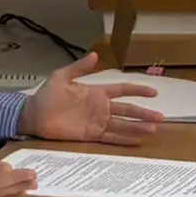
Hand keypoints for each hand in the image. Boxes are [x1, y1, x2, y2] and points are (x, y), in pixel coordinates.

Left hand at [20, 52, 164, 144]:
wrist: (34, 115)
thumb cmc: (47, 95)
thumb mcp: (62, 77)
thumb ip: (79, 68)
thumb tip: (95, 54)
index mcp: (95, 92)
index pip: (121, 90)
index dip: (137, 91)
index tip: (154, 92)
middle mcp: (100, 108)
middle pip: (127, 110)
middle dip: (143, 113)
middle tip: (161, 117)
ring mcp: (97, 122)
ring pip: (122, 125)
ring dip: (137, 127)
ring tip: (153, 129)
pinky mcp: (91, 135)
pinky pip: (111, 138)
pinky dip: (124, 140)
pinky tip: (137, 141)